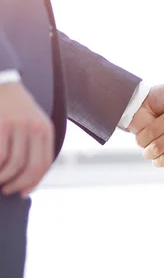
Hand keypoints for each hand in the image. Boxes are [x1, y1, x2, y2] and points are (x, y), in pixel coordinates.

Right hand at [0, 82, 53, 196]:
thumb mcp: (33, 124)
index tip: (23, 192)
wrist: (3, 85)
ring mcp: (18, 126)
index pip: (45, 164)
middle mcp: (35, 128)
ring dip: (3, 178)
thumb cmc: (16, 110)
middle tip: (8, 190)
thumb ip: (35, 145)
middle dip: (18, 184)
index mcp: (46, 129)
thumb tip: (30, 179)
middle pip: (31, 167)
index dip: (34, 182)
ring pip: (14, 165)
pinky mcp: (2, 124)